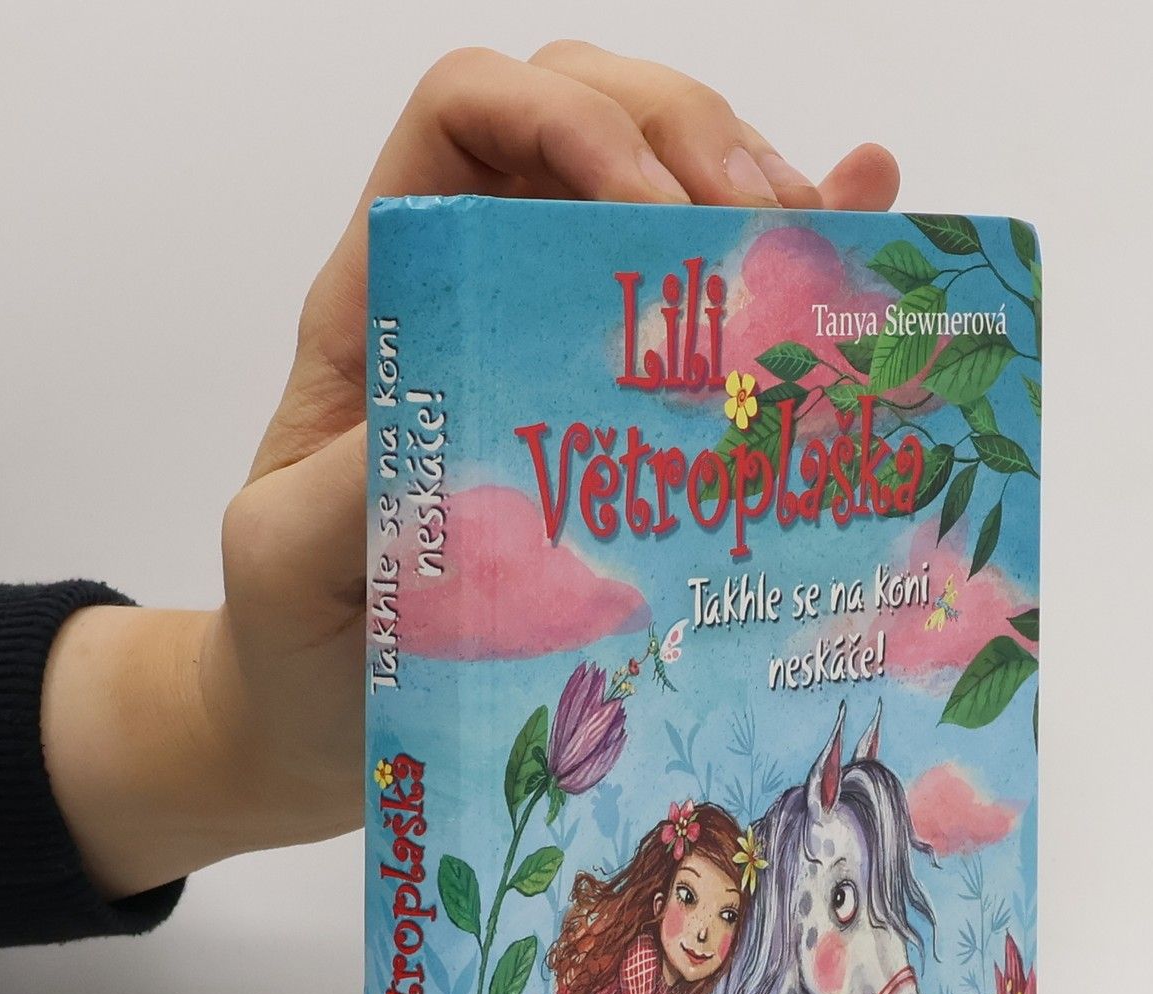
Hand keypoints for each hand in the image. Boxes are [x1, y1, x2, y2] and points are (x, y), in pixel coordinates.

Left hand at [42, 43, 899, 899]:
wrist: (329, 721)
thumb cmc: (294, 632)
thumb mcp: (283, 561)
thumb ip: (338, 489)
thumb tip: (453, 423)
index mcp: (395, 296)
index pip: (471, 115)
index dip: (566, 118)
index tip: (646, 218)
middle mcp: (488, 293)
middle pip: (594, 116)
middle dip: (690, 140)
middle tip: (760, 241)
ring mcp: (573, 351)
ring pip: (673, 189)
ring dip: (761, 193)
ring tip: (823, 259)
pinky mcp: (640, 424)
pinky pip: (729, 308)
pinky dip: (803, 256)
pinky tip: (869, 233)